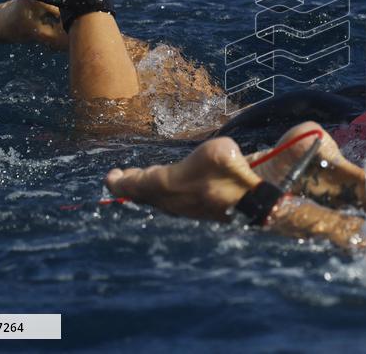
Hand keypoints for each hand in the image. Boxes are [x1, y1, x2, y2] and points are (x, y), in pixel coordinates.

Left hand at [104, 137, 261, 221]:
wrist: (254, 202)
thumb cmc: (234, 172)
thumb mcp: (219, 150)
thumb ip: (202, 153)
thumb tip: (205, 157)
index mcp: (170, 183)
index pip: (136, 184)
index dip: (120, 181)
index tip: (111, 176)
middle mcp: (172, 201)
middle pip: (142, 195)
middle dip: (130, 185)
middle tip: (119, 179)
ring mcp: (183, 211)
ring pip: (155, 202)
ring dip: (143, 192)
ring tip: (137, 184)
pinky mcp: (196, 215)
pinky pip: (168, 206)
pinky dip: (158, 198)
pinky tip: (163, 195)